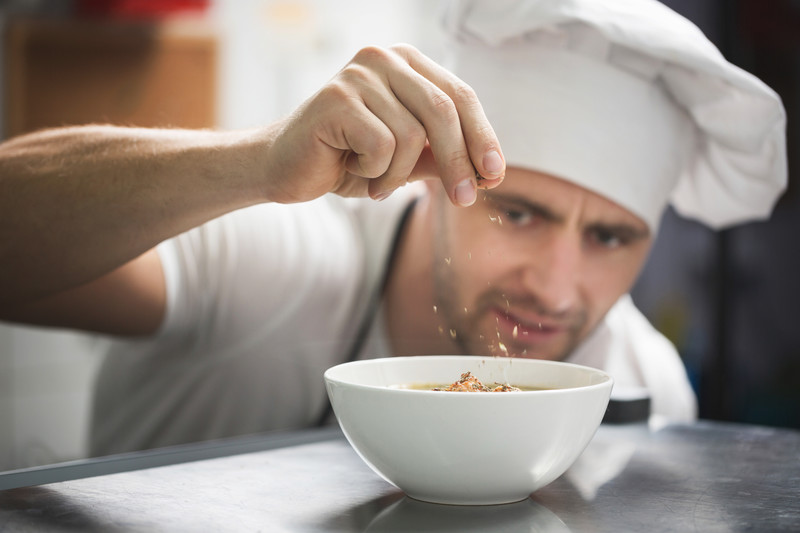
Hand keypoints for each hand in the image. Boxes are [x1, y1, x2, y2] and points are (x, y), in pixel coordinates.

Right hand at [262, 44, 504, 206]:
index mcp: (406, 64)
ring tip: (374, 180)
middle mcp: (384, 58)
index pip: (460, 95)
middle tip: (464, 200)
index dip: (483, 137)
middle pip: (444, 111)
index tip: (495, 175)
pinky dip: (374, 172)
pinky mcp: (336, 99)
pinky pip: (382, 146)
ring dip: (398, 174)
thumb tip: (489, 171)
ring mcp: (358, 75)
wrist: (285, 170)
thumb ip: (442, 156)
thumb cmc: (346, 161)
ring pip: (413, 136)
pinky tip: (351, 168)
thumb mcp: (406, 161)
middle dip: (460, 162)